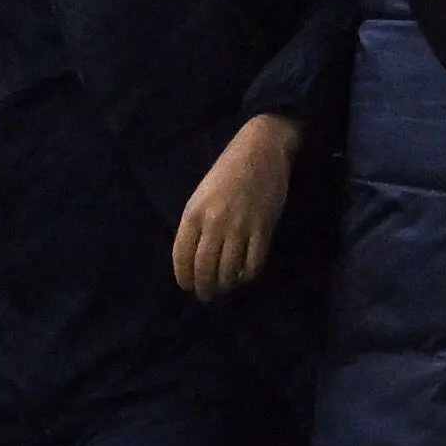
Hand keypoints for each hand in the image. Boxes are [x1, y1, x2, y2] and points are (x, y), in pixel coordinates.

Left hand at [173, 113, 297, 299]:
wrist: (261, 150)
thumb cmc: (227, 171)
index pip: (182, 256)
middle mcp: (213, 223)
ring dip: (225, 285)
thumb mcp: (201, 195)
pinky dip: (248, 275)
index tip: (188, 286)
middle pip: (204, 268)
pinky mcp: (263, 228)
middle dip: (204, 287)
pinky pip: (254, 262)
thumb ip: (196, 223)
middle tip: (207, 295)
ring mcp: (239, 226)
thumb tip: (196, 256)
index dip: (184, 277)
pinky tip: (244, 275)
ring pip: (228, 269)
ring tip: (225, 287)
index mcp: (193, 213)